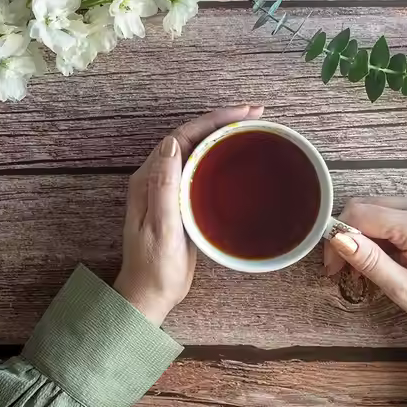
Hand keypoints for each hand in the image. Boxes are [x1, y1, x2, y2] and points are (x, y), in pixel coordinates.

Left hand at [114, 105, 263, 325]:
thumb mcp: (161, 228)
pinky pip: (200, 167)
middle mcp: (157, 177)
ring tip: (252, 126)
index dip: (212, 120)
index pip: (182, 136)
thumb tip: (174, 143)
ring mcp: (169, 188)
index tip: (242, 112)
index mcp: (149, 179)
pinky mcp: (180, 200)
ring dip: (222, 134)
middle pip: (191, 137)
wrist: (150, 294)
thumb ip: (164, 187)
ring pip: (197, 150)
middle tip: (256, 113)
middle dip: (221, 121)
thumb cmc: (155, 266)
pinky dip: (220, 155)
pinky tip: (237, 156)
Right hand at [325, 197, 406, 326]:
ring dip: (359, 232)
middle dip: (346, 234)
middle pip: (364, 206)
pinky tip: (378, 254)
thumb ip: (369, 260)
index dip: (337, 236)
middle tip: (342, 266)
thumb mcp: (402, 288)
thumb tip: (337, 237)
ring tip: (361, 263)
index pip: (359, 214)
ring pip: (373, 207)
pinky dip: (375, 230)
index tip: (333, 264)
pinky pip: (389, 211)